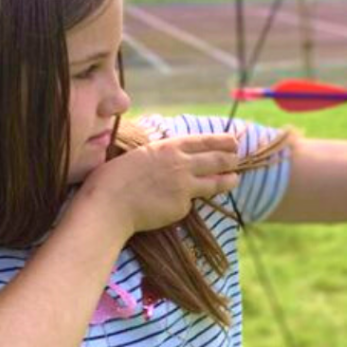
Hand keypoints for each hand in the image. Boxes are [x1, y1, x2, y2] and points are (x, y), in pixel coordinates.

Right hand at [83, 132, 240, 235]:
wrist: (109, 204)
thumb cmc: (115, 178)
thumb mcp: (141, 155)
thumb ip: (162, 155)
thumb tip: (175, 157)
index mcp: (169, 147)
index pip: (204, 141)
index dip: (222, 141)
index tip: (233, 141)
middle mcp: (181, 163)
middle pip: (217, 159)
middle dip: (231, 159)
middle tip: (236, 159)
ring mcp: (185, 186)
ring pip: (216, 182)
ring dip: (229, 180)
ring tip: (235, 179)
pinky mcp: (183, 206)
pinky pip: (193, 202)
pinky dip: (192, 201)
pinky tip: (186, 202)